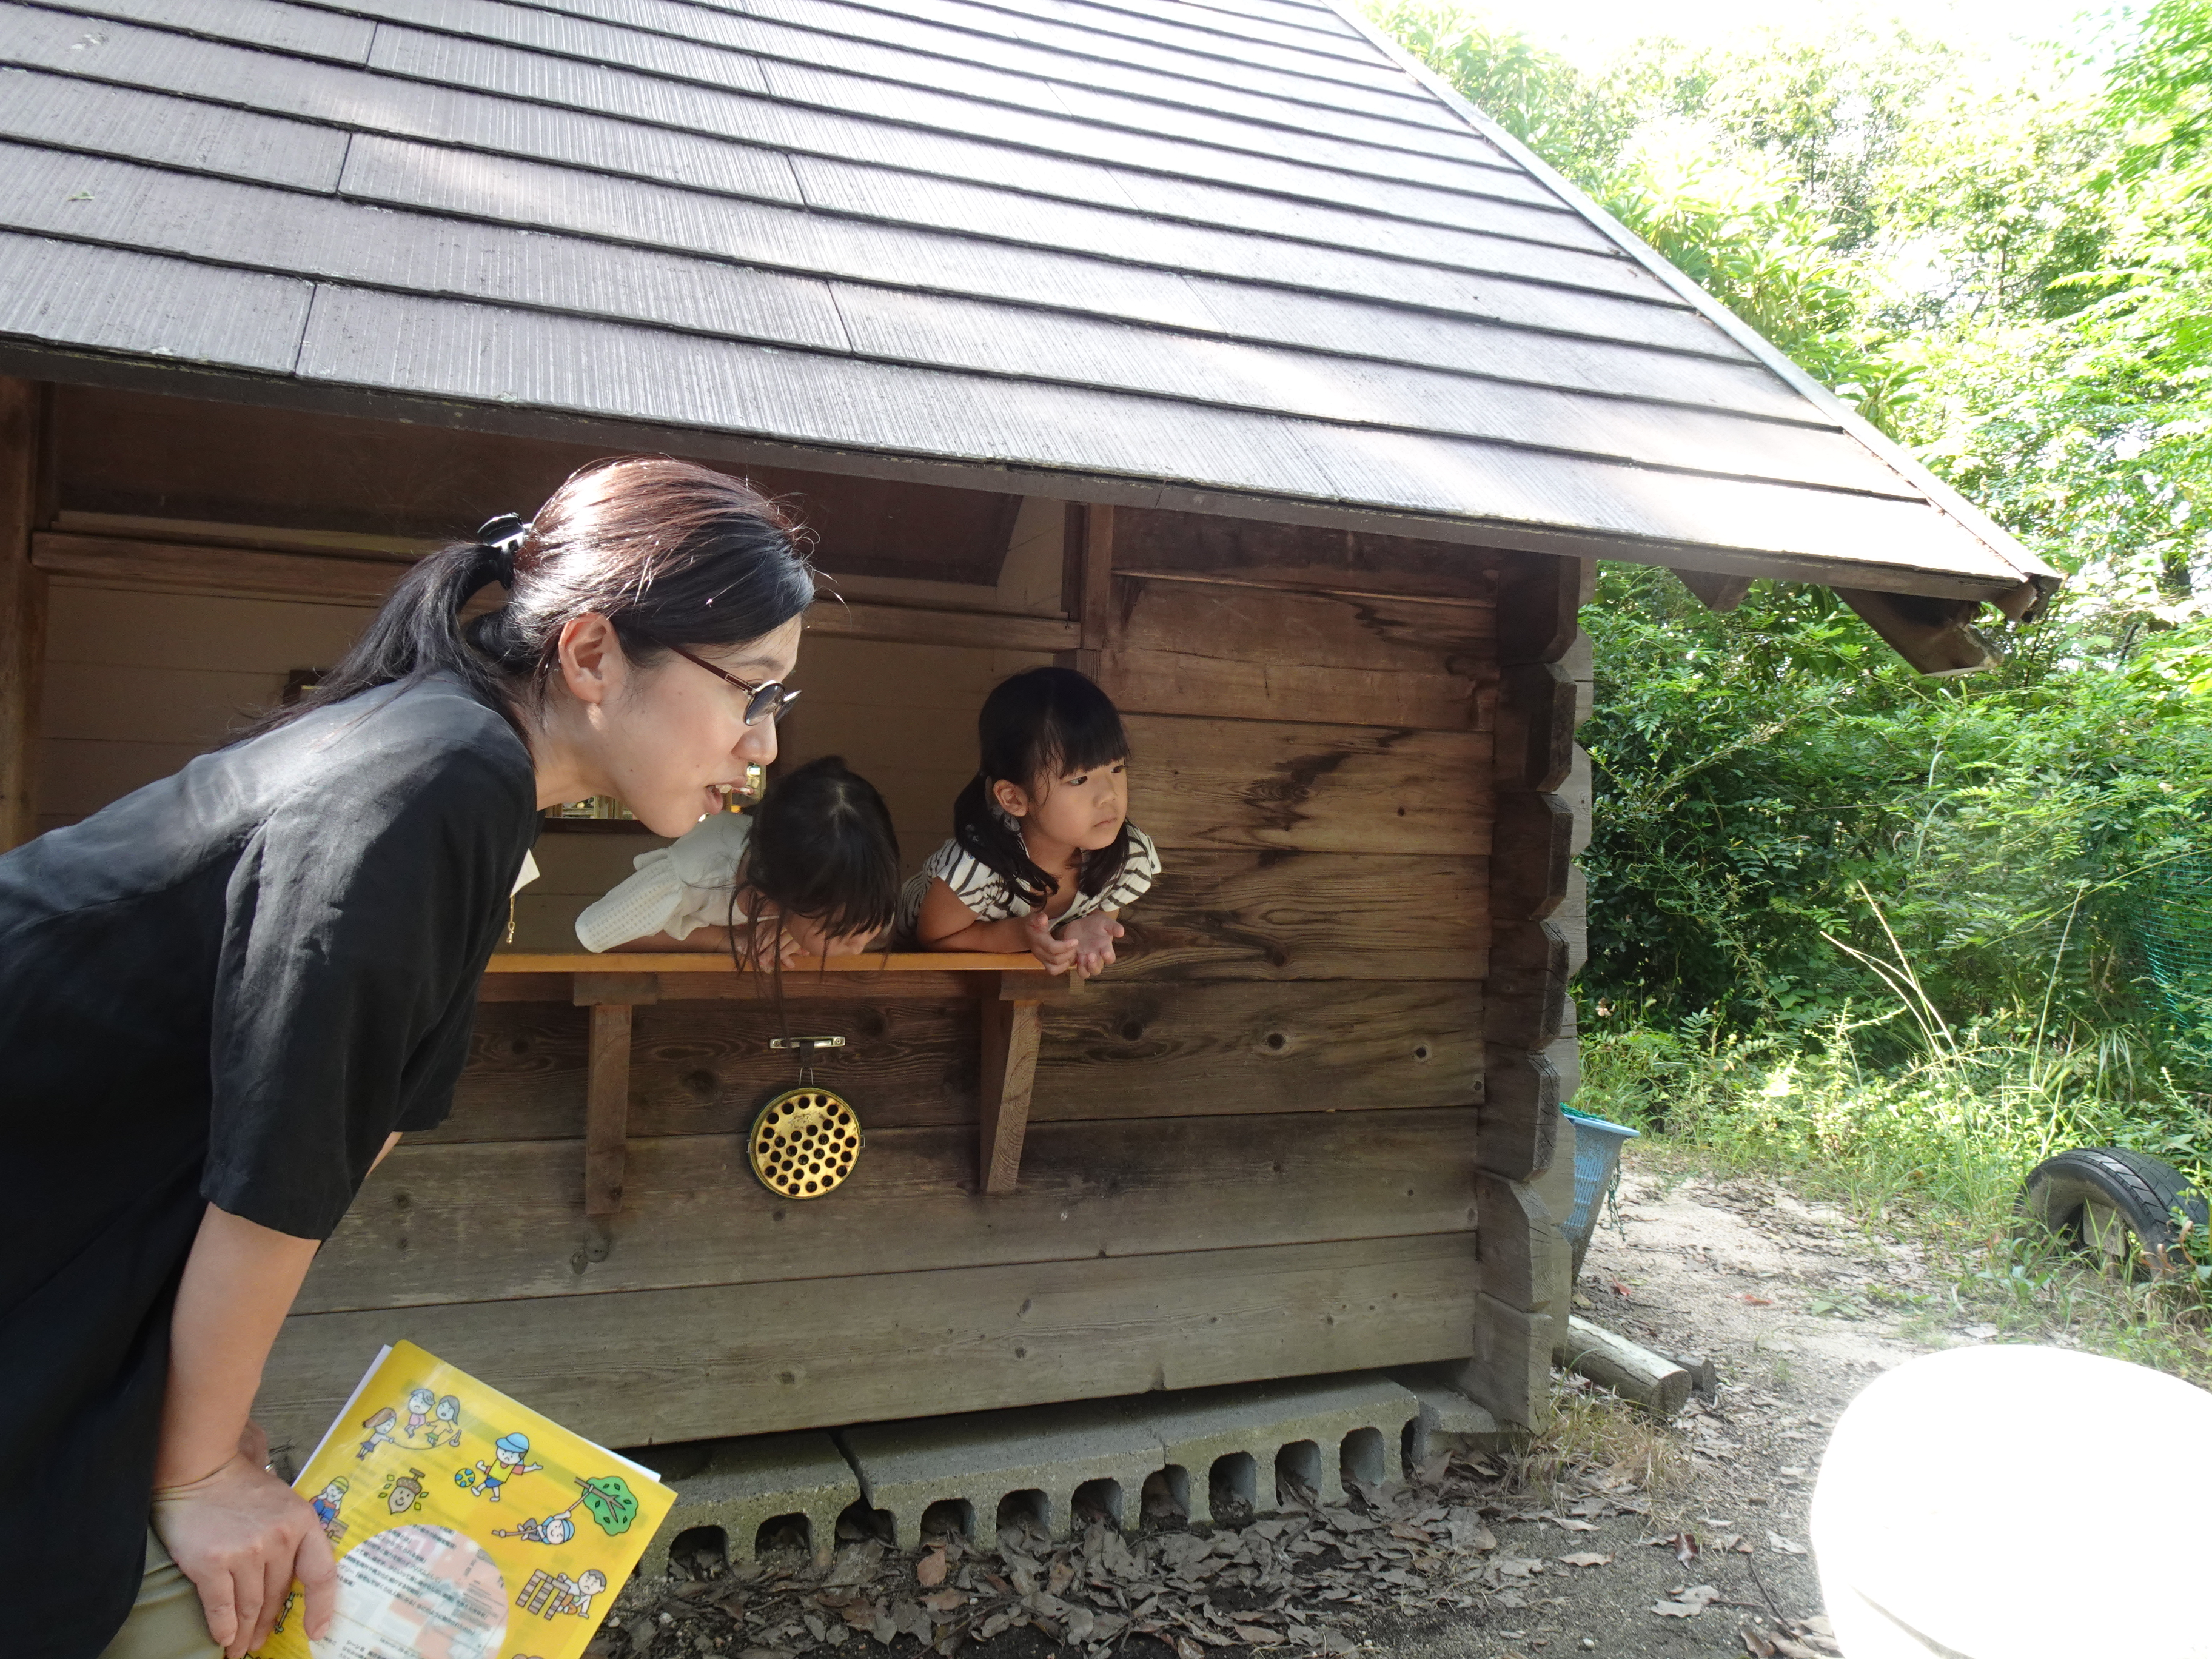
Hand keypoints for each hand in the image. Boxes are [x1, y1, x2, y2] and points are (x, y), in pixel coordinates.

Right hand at [152, 1449, 336, 1657]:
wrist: (202, 1470)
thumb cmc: (242, 1489)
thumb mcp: (284, 1504)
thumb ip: (293, 1537)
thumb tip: (294, 1581)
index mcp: (303, 1523)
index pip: (321, 1574)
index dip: (321, 1608)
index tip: (317, 1632)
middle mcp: (279, 1539)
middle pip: (277, 1596)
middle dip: (268, 1624)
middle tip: (260, 1643)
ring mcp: (246, 1551)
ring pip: (250, 1606)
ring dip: (245, 1633)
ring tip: (239, 1648)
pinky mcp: (213, 1562)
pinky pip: (221, 1606)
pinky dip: (223, 1627)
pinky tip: (223, 1639)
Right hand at [1020, 909, 1078, 974]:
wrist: (1026, 933)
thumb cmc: (1033, 924)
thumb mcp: (1034, 917)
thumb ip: (1038, 917)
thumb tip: (1043, 918)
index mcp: (1038, 940)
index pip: (1052, 948)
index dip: (1065, 946)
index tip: (1076, 940)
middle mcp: (1039, 953)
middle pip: (1056, 959)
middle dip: (1069, 953)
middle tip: (1075, 944)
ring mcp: (1041, 960)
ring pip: (1055, 968)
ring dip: (1067, 961)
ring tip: (1073, 951)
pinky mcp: (1045, 963)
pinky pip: (1054, 971)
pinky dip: (1063, 966)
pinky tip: (1068, 957)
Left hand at [1059, 912, 1123, 976]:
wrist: (1080, 923)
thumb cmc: (1096, 924)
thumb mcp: (1105, 922)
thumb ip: (1113, 926)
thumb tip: (1121, 932)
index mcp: (1105, 949)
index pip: (1110, 958)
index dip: (1109, 958)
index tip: (1106, 953)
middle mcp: (1095, 957)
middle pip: (1097, 970)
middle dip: (1094, 965)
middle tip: (1091, 955)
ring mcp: (1084, 959)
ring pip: (1085, 973)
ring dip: (1083, 968)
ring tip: (1081, 957)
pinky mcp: (1073, 957)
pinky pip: (1072, 966)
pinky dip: (1071, 963)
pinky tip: (1071, 954)